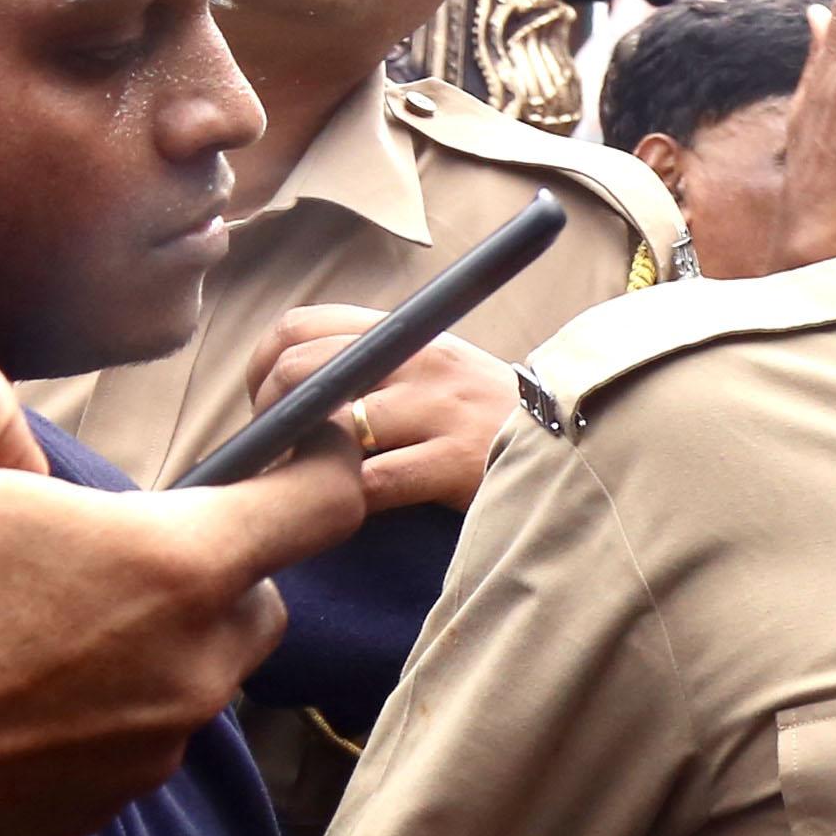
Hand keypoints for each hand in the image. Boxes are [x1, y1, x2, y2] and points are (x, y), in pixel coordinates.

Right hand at [0, 360, 370, 835]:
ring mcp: (147, 751)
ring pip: (188, 669)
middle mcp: (190, 667)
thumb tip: (10, 442)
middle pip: (256, 592)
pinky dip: (88, 703)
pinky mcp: (93, 807)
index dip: (326, 455)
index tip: (307, 441)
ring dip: (140, 633)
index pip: (322, 502)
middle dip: (203, 556)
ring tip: (24, 614)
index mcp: (176, 564)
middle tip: (93, 540)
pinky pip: (125, 735)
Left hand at [244, 309, 513, 517]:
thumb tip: (294, 382)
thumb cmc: (489, 413)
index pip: (302, 325)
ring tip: (304, 484)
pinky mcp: (453, 462)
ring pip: (331, 427)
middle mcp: (418, 359)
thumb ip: (376, 363)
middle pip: (303, 372)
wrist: (573, 441)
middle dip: (271, 417)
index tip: (262, 403)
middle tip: (274, 452)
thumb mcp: (436, 367)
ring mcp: (437, 409)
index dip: (262, 364)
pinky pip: (374, 483)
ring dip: (303, 462)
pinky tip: (347, 510)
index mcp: (407, 331)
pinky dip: (347, 499)